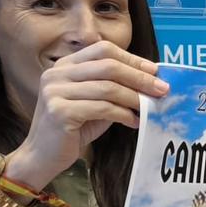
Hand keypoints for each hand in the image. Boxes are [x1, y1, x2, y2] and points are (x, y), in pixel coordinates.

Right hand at [5, 41, 165, 189]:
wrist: (43, 156)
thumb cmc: (74, 128)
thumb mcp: (95, 102)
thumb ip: (114, 88)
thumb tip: (151, 81)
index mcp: (65, 65)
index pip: (104, 50)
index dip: (132, 59)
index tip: (155, 71)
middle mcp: (57, 74)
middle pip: (109, 66)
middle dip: (140, 77)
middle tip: (162, 89)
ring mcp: (55, 91)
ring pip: (108, 88)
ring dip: (135, 98)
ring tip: (151, 108)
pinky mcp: (59, 111)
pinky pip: (102, 108)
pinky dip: (123, 114)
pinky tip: (134, 122)